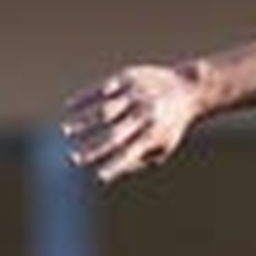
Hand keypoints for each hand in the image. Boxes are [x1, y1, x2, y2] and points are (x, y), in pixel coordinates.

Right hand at [62, 63, 207, 183]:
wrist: (189, 88)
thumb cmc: (172, 122)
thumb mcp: (166, 144)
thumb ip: (143, 158)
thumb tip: (115, 170)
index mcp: (154, 134)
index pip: (131, 154)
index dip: (114, 166)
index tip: (97, 177)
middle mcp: (145, 115)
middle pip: (114, 135)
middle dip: (92, 148)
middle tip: (73, 158)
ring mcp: (136, 96)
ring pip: (105, 110)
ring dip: (83, 121)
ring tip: (66, 130)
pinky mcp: (129, 78)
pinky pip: (102, 88)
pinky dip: (84, 98)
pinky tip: (69, 106)